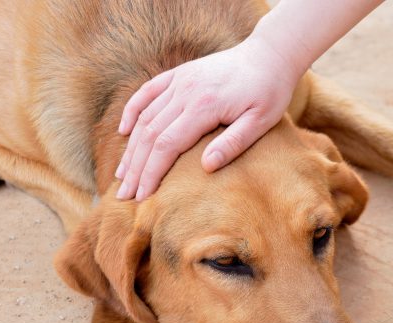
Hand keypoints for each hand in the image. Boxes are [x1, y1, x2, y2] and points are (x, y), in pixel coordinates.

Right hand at [115, 37, 300, 200]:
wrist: (270, 55)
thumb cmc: (269, 92)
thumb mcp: (261, 121)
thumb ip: (233, 143)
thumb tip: (206, 167)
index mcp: (204, 105)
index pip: (166, 145)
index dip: (151, 173)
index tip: (141, 197)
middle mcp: (185, 91)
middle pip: (149, 135)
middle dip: (135, 168)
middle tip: (124, 196)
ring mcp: (179, 80)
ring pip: (145, 117)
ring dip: (131, 148)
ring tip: (122, 175)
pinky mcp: (179, 74)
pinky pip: (147, 92)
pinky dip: (132, 112)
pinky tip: (124, 133)